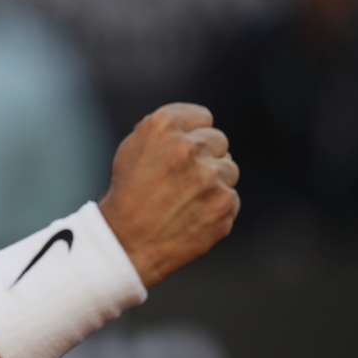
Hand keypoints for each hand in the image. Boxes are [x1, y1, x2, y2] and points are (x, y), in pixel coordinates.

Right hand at [99, 103, 239, 288]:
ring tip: (185, 198)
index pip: (202, 117)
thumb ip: (167, 130)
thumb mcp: (133, 147)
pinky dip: (216, 206)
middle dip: (205, 156)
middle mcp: (188, 147)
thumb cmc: (129, 192)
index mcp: (162, 126)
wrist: (127, 241)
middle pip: (219, 140)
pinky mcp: (224, 204)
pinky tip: (192, 214)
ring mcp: (210, 177)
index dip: (191, 134)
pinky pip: (231, 197)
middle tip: (182, 178)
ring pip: (229, 169)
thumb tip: (197, 127)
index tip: (180, 151)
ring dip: (214, 181)